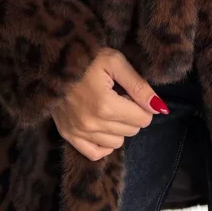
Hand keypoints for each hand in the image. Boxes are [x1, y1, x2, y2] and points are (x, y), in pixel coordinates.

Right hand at [50, 48, 168, 160]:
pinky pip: (94, 153)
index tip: (131, 92)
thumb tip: (160, 108)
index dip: (142, 105)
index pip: (143, 118)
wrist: (51, 59)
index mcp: (106, 105)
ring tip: (108, 108)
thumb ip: (139, 86)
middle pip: (132, 131)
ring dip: (118, 128)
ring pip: (116, 143)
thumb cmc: (86, 57)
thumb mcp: (115, 62)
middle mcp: (92, 124)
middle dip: (132, 115)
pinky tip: (102, 128)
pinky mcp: (67, 134)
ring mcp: (78, 132)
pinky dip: (103, 144)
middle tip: (119, 97)